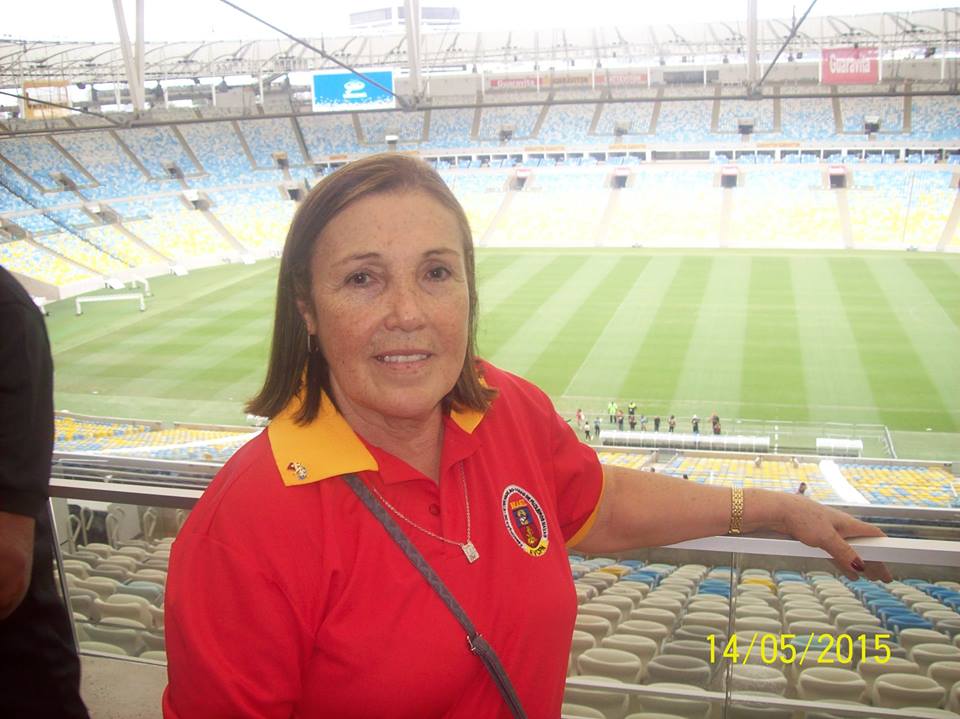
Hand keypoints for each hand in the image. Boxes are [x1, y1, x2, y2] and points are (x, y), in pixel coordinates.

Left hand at [775, 494, 891, 582]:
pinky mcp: (814, 537)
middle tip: (883, 577)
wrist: (777, 510)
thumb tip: (861, 567)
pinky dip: (843, 563)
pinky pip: (834, 553)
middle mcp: (840, 526)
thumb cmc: (802, 518)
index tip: (893, 562)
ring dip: (859, 564)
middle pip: (863, 546)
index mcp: (848, 523)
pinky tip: (848, 573)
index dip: (886, 548)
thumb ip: (844, 552)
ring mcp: (827, 531)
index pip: (874, 535)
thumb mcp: (826, 538)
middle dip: (874, 561)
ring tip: (869, 578)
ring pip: (849, 550)